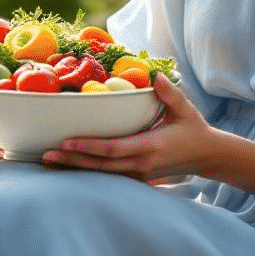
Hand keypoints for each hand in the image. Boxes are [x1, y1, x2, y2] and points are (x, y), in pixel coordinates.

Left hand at [42, 74, 219, 180]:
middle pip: (101, 166)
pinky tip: (69, 167)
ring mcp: (139, 175)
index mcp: (150, 146)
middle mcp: (141, 165)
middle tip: (47, 154)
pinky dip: (88, 172)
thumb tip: (155, 77)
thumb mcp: (185, 109)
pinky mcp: (137, 178)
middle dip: (73, 161)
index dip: (89, 146)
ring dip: (76, 169)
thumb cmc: (194, 130)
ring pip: (102, 175)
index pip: (114, 149)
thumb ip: (170, 93)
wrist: (207, 157)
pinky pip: (108, 177)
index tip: (67, 141)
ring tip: (50, 161)